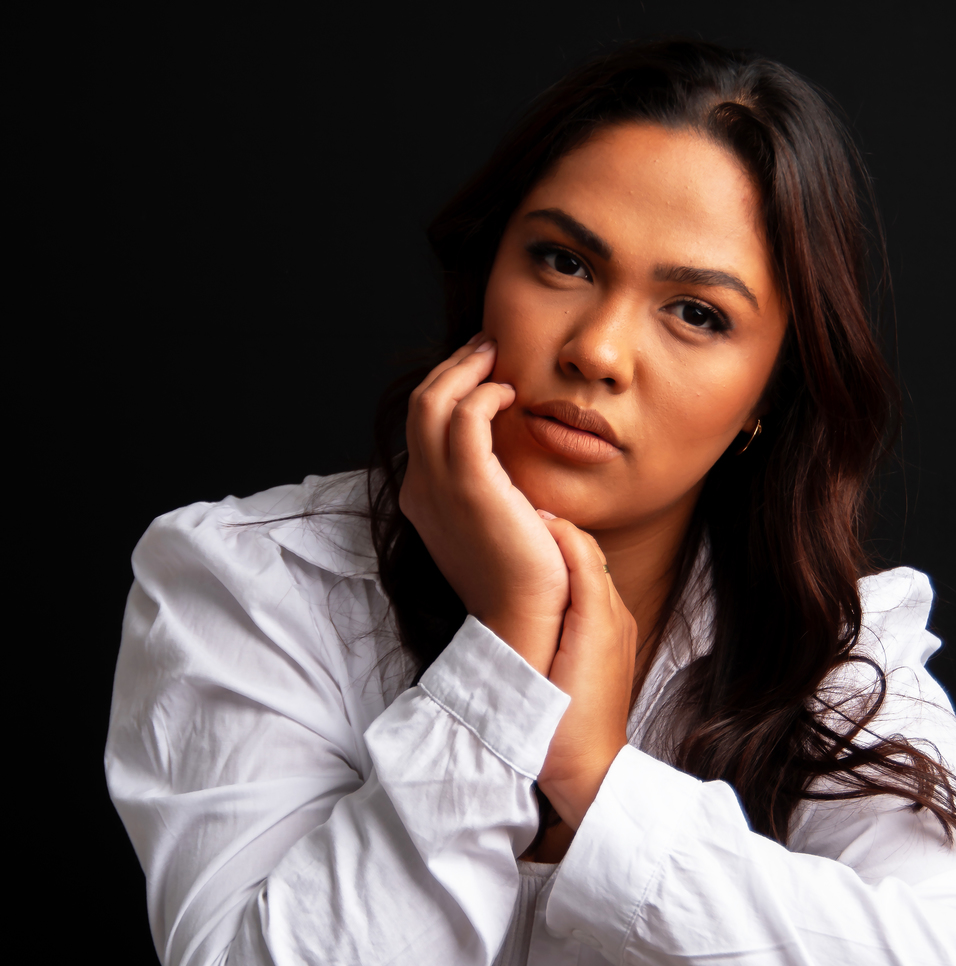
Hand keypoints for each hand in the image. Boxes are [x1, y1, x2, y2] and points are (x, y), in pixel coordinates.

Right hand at [398, 339, 569, 673]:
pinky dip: (483, 393)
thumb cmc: (524, 579)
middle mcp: (421, 490)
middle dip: (452, 367)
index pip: (424, 426)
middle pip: (421, 405)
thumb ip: (493, 490)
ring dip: (465, 368)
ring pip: (432, 401)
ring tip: (495, 353)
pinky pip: (465, 416)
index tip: (482, 371)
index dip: (449, 389)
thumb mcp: (498, 525)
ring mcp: (439, 488)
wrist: (524, 619)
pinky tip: (510, 393)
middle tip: (487, 346)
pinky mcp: (470, 487)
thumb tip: (511, 466)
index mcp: (424, 499)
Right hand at [536, 518, 636, 830]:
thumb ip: (581, 583)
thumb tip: (562, 536)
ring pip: (581, 578)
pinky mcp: (598, 653)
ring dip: (553, 559)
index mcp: (607, 611)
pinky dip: (559, 587)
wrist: (583, 772)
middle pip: (582, 557)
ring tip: (513, 550)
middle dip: (551, 536)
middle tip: (506, 522)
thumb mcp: (581, 639)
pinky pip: (582, 604)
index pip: (579, 546)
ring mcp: (608, 635)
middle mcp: (613, 617)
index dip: (549, 525)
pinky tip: (529, 593)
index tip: (512, 513)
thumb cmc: (569, 717)